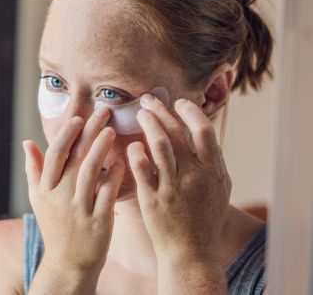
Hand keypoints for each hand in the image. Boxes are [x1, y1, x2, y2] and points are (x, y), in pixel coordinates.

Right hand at [23, 108, 123, 292]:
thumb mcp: (38, 199)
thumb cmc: (55, 226)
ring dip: (101, 148)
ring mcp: (79, 210)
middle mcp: (60, 197)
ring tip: (111, 131)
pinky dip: (114, 176)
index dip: (66, 134)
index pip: (55, 154)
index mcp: (46, 189)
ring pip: (91, 172)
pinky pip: (107, 194)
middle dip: (89, 132)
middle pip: (75, 157)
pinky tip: (121, 162)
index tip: (78, 118)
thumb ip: (33, 170)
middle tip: (103, 112)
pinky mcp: (98, 222)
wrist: (68, 264)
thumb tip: (27, 142)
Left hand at [127, 96, 231, 261]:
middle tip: (148, 100)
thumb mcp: (219, 188)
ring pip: (159, 145)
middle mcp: (195, 176)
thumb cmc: (205, 218)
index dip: (190, 111)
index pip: (204, 130)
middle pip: (177, 133)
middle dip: (161, 111)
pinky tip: (132, 144)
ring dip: (148, 124)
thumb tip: (204, 133)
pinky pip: (142, 168)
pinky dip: (136, 152)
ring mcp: (173, 187)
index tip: (178, 102)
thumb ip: (213, 161)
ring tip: (140, 113)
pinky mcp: (153, 199)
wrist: (191, 252)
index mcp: (214, 171)